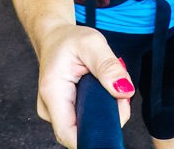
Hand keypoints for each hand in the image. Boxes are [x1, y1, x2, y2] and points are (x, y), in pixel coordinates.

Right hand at [36, 24, 132, 147]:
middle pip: (82, 133)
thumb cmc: (69, 39)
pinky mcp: (63, 112)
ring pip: (85, 127)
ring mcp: (54, 113)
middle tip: (119, 95)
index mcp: (53, 92)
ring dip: (104, 114)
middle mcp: (49, 108)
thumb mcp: (92, 44)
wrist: (54, 37)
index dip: (96, 135)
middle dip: (107, 120)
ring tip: (109, 88)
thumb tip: (125, 91)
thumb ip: (108, 67)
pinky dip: (98, 111)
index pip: (70, 135)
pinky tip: (102, 93)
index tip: (117, 116)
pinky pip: (84, 120)